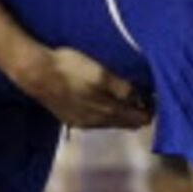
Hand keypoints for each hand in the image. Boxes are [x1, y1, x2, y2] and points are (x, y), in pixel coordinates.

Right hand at [11, 45, 148, 130]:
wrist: (36, 73)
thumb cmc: (71, 68)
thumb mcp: (101, 74)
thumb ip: (122, 89)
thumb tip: (142, 100)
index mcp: (108, 112)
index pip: (138, 119)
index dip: (149, 110)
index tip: (156, 99)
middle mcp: (97, 122)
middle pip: (125, 123)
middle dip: (137, 113)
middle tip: (145, 98)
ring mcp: (82, 122)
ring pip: (109, 123)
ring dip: (120, 113)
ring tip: (126, 99)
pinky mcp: (69, 119)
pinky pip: (95, 121)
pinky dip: (104, 114)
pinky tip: (103, 104)